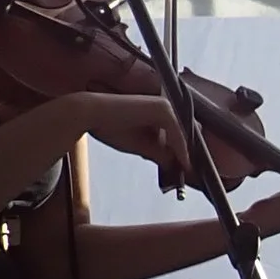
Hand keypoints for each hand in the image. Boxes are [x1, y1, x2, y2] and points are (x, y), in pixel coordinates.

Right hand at [70, 90, 186, 178]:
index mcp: (160, 112)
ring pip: (182, 134)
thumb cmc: (109, 126)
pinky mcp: (161, 109)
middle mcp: (166, 106)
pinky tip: (183, 163)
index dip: (183, 151)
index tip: (186, 169)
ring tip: (187, 171)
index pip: (178, 134)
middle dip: (187, 153)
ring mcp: (165, 106)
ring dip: (186, 152)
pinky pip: (176, 133)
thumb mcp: (140, 145)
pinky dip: (180, 149)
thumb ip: (158, 153)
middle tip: (190, 173)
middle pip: (185, 132)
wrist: (89, 114)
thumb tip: (174, 165)